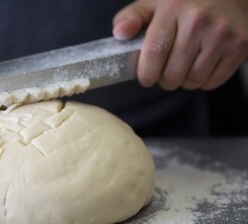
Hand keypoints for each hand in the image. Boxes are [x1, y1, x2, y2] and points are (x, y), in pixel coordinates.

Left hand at [113, 0, 247, 89]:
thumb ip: (133, 17)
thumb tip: (119, 34)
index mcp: (172, 8)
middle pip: (172, 72)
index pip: (154, 52)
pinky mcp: (240, 46)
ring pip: (192, 80)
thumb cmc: (186, 1)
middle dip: (163, 80)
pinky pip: (213, 81)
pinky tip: (199, 67)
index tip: (144, 77)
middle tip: (163, 74)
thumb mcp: (155, 2)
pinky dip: (202, 82)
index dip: (145, 72)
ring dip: (182, 82)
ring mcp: (222, 34)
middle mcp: (198, 20)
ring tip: (181, 69)